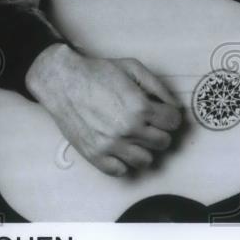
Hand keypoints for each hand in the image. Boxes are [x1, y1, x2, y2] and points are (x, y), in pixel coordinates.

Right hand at [24, 43, 182, 176]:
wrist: (63, 81)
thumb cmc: (98, 73)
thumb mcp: (134, 68)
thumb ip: (159, 88)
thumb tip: (176, 106)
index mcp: (140, 107)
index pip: (173, 123)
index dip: (170, 116)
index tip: (163, 114)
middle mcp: (128, 129)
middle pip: (163, 142)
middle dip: (159, 132)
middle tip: (148, 124)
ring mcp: (111, 145)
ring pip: (145, 161)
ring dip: (144, 149)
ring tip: (135, 137)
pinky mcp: (94, 155)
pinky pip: (120, 171)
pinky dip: (123, 162)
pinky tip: (120, 148)